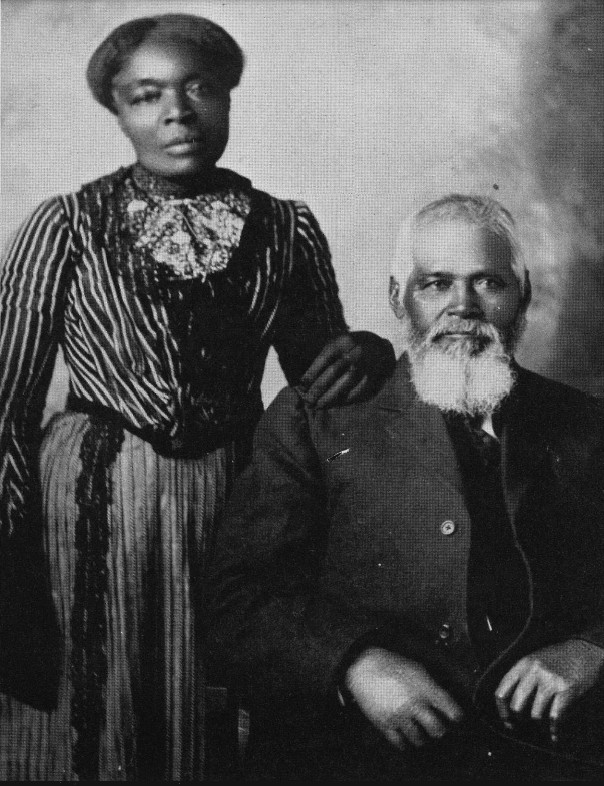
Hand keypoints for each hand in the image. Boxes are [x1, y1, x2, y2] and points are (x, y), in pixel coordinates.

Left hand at [297, 331, 394, 407]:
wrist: (377, 348)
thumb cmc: (347, 349)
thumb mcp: (335, 345)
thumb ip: (321, 360)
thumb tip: (304, 383)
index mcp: (342, 341)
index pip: (324, 358)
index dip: (312, 373)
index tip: (302, 386)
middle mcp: (355, 351)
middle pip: (333, 372)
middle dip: (318, 388)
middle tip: (308, 401)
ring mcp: (366, 364)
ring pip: (345, 384)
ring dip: (330, 398)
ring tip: (318, 406)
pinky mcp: (373, 377)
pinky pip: (357, 392)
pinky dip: (344, 401)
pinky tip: (334, 405)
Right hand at [345, 648, 463, 750]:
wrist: (364, 667)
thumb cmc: (389, 664)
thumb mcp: (415, 668)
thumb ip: (429, 685)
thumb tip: (441, 699)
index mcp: (423, 688)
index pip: (447, 707)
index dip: (454, 714)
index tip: (455, 718)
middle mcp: (413, 703)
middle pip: (435, 728)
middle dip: (439, 730)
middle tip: (439, 730)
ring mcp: (399, 715)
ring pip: (418, 737)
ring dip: (422, 738)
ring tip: (422, 737)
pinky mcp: (385, 723)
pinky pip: (398, 741)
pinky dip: (403, 743)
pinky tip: (405, 742)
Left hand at [495, 639, 603, 742]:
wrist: (583, 650)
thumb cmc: (557, 658)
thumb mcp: (534, 660)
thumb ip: (522, 677)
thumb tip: (510, 704)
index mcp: (522, 664)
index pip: (502, 690)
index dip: (502, 710)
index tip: (506, 721)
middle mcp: (533, 671)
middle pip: (516, 706)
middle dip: (519, 719)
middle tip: (524, 724)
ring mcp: (550, 680)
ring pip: (535, 714)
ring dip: (539, 724)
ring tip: (542, 724)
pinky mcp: (566, 689)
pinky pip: (555, 717)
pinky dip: (555, 729)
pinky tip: (554, 734)